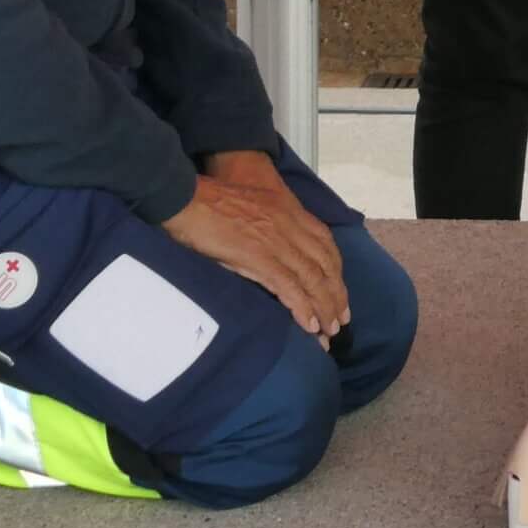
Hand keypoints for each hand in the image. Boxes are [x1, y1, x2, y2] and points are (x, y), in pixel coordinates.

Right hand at [164, 153, 348, 342]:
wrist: (187, 197)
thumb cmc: (211, 201)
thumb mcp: (254, 206)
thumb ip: (271, 224)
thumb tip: (276, 251)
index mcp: (290, 211)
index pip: (326, 244)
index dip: (336, 271)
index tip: (340, 291)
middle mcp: (290, 226)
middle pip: (325, 265)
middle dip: (336, 294)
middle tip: (340, 319)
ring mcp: (276, 243)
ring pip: (312, 279)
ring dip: (324, 307)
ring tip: (329, 330)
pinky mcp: (259, 259)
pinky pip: (289, 288)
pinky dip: (303, 309)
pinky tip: (310, 325)